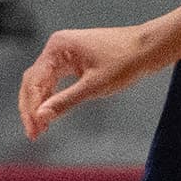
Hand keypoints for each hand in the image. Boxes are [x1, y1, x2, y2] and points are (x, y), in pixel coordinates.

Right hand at [20, 22, 160, 134]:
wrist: (149, 48)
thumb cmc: (126, 60)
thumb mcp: (95, 86)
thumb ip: (65, 101)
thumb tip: (41, 116)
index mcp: (58, 47)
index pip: (34, 81)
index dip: (31, 107)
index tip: (34, 129)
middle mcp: (57, 47)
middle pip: (34, 81)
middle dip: (31, 108)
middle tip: (33, 133)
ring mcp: (65, 53)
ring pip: (43, 82)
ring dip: (40, 105)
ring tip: (40, 129)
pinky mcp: (73, 61)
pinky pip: (55, 81)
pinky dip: (52, 98)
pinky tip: (51, 115)